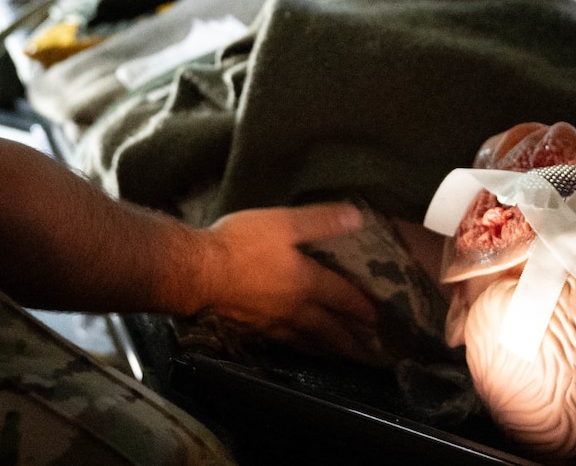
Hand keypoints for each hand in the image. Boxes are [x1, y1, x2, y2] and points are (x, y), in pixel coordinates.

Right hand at [191, 203, 378, 359]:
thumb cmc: (240, 243)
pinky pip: (285, 343)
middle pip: (330, 329)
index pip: (343, 297)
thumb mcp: (283, 222)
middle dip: (353, 341)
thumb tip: (357, 218)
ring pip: (308, 341)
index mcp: (306, 282)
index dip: (363, 306)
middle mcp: (294, 309)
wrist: (196, 272)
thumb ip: (320, 221)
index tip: (379, 318)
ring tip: (343, 357)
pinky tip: (298, 348)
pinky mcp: (252, 330)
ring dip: (329, 350)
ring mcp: (272, 323)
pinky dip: (300, 348)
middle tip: (371, 353)